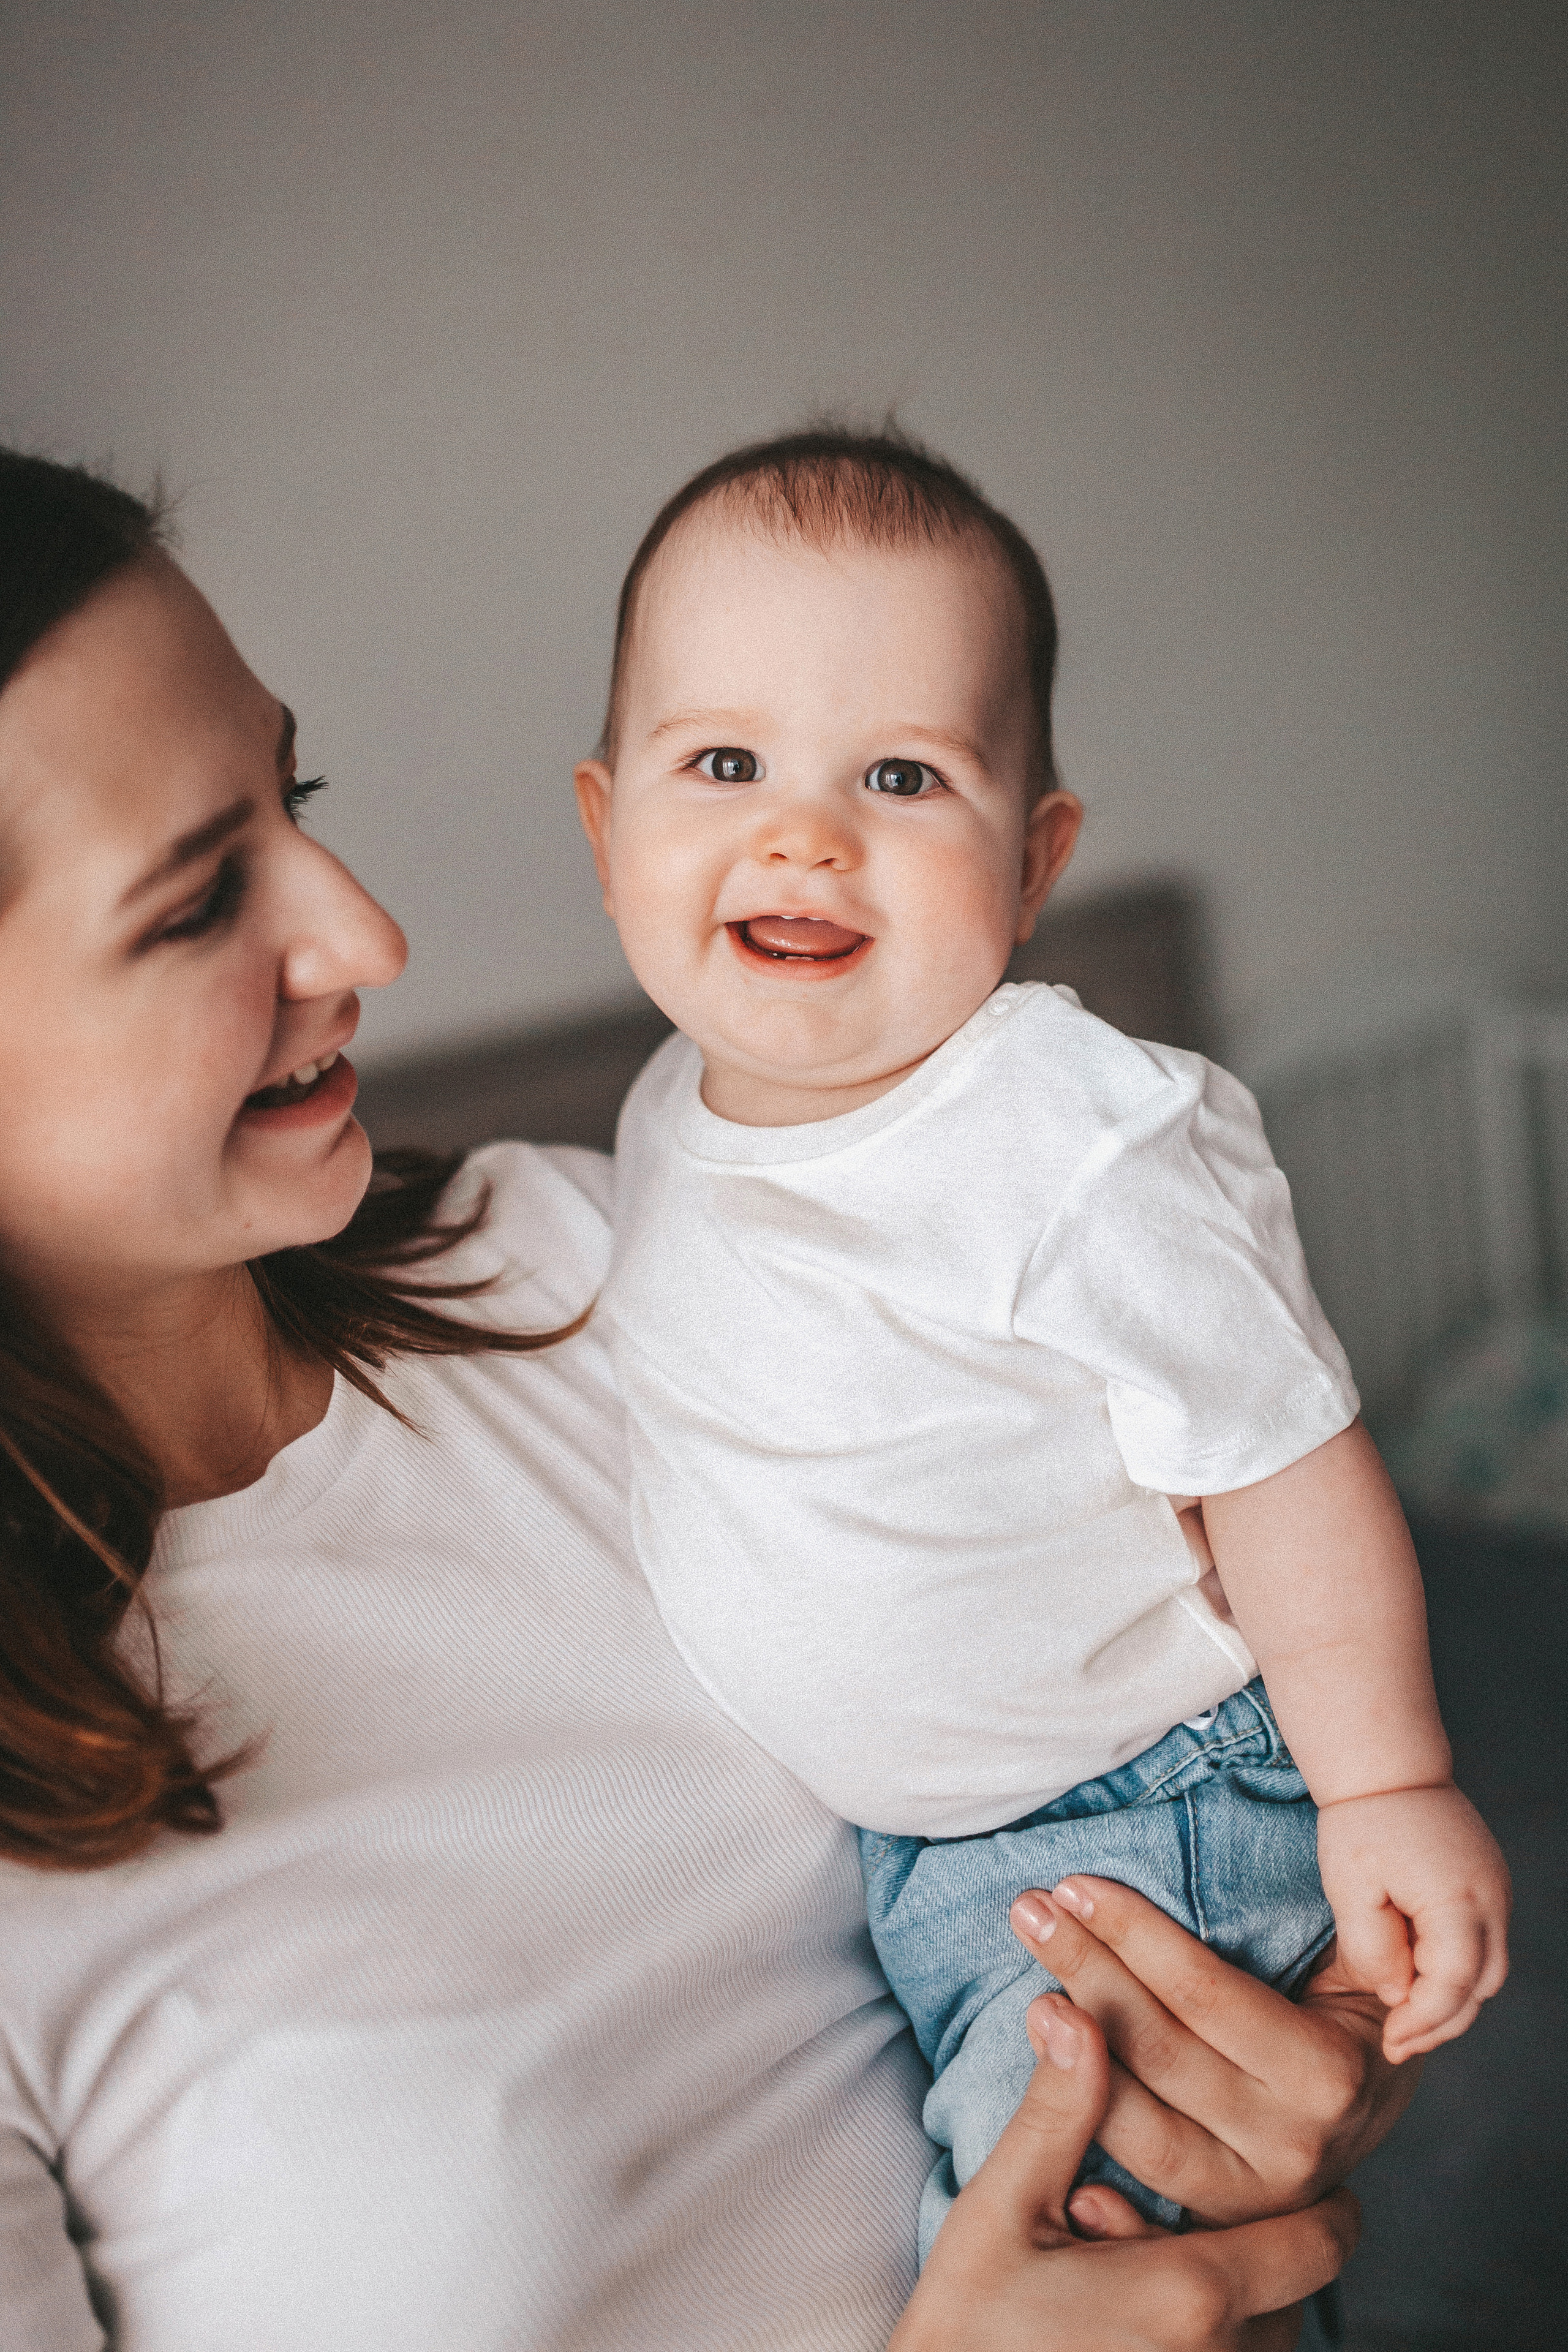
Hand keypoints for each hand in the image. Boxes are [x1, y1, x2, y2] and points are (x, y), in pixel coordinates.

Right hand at [891, 1992, 1357, 2350]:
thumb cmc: (967, 2324)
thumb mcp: (1003, 2206)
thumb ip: (1059, 2112)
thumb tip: (1076, 2010)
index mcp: (1191, 2292)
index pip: (1319, 2240)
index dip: (1323, 2202)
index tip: (1300, 2169)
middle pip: (1299, 2291)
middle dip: (1266, 2245)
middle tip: (1199, 2211)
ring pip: (1270, 2338)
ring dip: (1240, 2298)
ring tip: (1166, 2257)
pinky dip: (1215, 2340)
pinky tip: (1148, 2314)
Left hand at [1007, 1878, 1419, 2224]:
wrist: (1373, 2105)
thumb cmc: (1352, 2000)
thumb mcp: (1367, 1957)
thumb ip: (1349, 1924)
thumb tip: (1333, 1872)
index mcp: (1327, 2073)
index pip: (1205, 1993)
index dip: (1133, 1934)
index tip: (1075, 1884)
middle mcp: (1292, 2145)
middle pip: (1158, 2051)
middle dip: (1084, 1970)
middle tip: (1028, 1911)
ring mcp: (1251, 2195)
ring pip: (1137, 2123)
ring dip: (1069, 2050)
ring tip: (1029, 1987)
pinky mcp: (1214, 2218)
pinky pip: (1134, 2183)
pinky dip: (1083, 2134)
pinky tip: (1042, 2084)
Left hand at [1316, 1782, 1510, 2060]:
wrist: (1387, 1766)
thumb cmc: (1361, 1823)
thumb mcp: (1351, 1887)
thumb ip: (1373, 1948)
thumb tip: (1397, 1995)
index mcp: (1458, 1900)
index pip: (1453, 1985)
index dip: (1423, 2022)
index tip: (1390, 2044)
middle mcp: (1492, 1900)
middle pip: (1480, 1986)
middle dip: (1441, 2021)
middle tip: (1396, 2044)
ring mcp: (1498, 1891)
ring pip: (1488, 1971)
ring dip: (1452, 1998)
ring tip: (1406, 2019)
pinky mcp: (1490, 1885)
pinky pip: (1483, 1944)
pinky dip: (1457, 1969)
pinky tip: (1418, 1979)